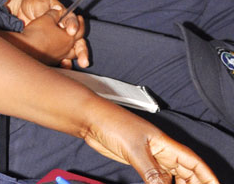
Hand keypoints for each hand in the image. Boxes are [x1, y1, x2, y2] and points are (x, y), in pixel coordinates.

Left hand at [10, 0, 88, 67]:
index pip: (72, 21)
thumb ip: (47, 10)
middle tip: (83, 60)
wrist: (22, 9)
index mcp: (65, 17)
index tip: (70, 31)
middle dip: (82, 51)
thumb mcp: (39, 3)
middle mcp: (66, 30)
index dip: (73, 25)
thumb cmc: (33, 4)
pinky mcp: (54, 49)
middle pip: (78, 41)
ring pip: (74, 51)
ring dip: (79, 58)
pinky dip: (64, 63)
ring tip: (82, 64)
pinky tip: (64, 66)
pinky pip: (62, 57)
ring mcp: (61, 41)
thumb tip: (56, 12)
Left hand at [82, 108, 219, 183]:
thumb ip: (150, 171)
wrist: (90, 119)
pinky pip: (156, 177)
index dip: (206, 175)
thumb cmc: (111, 122)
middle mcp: (160, 150)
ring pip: (172, 175)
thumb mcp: (134, 149)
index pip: (193, 162)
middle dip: (195, 183)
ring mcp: (149, 156)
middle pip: (186, 171)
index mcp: (164, 144)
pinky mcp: (137, 161)